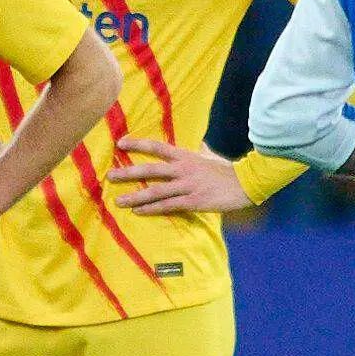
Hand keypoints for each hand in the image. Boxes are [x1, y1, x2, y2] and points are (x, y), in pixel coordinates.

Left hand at [109, 136, 253, 214]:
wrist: (245, 183)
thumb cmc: (227, 170)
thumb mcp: (210, 156)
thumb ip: (200, 151)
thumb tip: (198, 144)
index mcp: (185, 156)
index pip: (157, 147)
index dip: (138, 144)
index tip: (120, 144)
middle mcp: (183, 169)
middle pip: (150, 170)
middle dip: (128, 173)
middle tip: (109, 177)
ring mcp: (188, 186)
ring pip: (156, 191)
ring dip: (136, 196)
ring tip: (118, 201)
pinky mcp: (193, 201)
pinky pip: (168, 206)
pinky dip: (152, 209)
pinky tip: (138, 212)